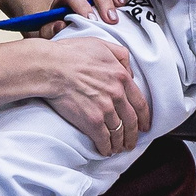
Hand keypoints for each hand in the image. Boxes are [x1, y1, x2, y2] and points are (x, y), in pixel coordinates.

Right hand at [30, 33, 150, 156]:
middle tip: (131, 143)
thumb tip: (130, 71)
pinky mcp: (91, 122)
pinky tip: (105, 151)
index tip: (144, 126)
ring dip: (120, 143)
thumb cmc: (72, 53)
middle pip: (131, 121)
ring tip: (118, 148)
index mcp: (121, 77)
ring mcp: (105, 109)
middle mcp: (117, 95)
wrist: (51, 67)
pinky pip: (104, 139)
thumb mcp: (102, 44)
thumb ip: (120, 55)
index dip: (144, 117)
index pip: (140, 103)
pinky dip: (106, 148)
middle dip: (133, 135)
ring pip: (118, 132)